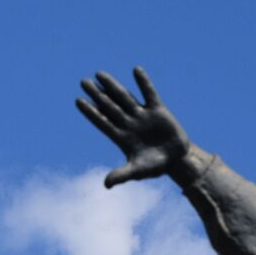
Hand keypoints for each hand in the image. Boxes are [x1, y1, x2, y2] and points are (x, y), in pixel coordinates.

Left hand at [76, 67, 191, 187]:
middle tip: (83, 82)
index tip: (78, 101)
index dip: (91, 112)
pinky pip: (150, 93)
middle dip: (97, 95)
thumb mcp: (138, 171)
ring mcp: (142, 115)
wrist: (176, 160)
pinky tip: (136, 70)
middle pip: (109, 106)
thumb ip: (122, 175)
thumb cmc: (155, 167)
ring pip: (124, 97)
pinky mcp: (158, 110)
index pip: (102, 122)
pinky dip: (144, 82)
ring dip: (112, 86)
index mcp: (121, 137)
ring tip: (99, 74)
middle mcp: (129, 123)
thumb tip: (106, 184)